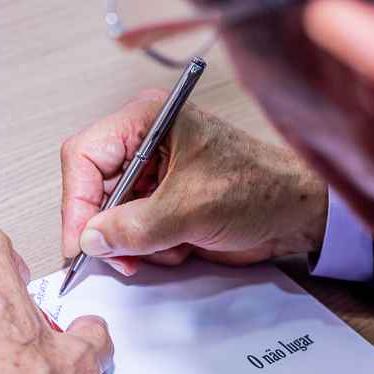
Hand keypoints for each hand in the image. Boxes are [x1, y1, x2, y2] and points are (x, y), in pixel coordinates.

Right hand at [61, 89, 328, 274]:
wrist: (297, 214)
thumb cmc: (261, 189)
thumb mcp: (191, 210)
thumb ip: (135, 227)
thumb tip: (92, 238)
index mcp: (148, 119)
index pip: (84, 155)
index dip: (76, 201)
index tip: (79, 239)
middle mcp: (144, 142)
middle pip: (92, 188)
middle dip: (109, 228)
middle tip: (121, 254)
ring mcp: (151, 173)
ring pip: (109, 216)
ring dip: (134, 241)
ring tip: (168, 244)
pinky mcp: (159, 200)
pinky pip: (130, 230)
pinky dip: (149, 247)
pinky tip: (180, 243)